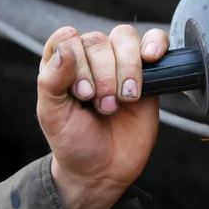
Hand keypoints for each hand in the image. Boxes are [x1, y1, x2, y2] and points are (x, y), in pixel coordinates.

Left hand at [37, 25, 168, 208]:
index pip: (68, 39)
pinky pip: (156, 41)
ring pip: (126, 38)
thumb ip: (52, 80)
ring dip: (127, 68)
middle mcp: (92, 59)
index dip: (77, 63)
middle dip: (103, 76)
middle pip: (99, 40)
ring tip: (125, 99)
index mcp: (63, 64)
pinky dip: (155, 44)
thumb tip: (66, 47)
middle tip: (104, 106)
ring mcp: (121, 64)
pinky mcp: (149, 74)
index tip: (81, 94)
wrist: (105, 169)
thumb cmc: (75, 143)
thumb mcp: (53, 116)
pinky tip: (151, 59)